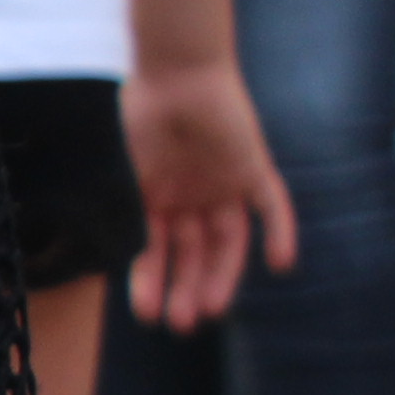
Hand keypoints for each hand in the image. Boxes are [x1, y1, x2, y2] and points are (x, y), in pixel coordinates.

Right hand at [121, 59, 297, 334]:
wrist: (174, 70)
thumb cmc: (136, 117)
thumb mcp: (121, 176)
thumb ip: (125, 215)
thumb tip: (113, 263)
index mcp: (154, 201)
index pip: (155, 252)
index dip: (151, 284)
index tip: (146, 315)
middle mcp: (190, 199)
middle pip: (193, 254)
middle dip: (187, 288)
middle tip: (182, 324)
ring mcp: (223, 186)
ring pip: (228, 241)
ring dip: (222, 275)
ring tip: (211, 309)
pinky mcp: (253, 168)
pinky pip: (273, 205)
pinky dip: (280, 232)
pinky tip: (281, 264)